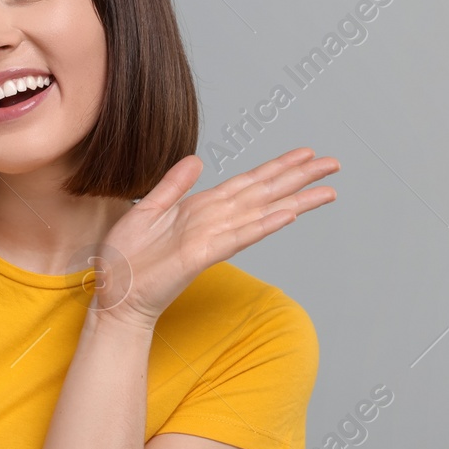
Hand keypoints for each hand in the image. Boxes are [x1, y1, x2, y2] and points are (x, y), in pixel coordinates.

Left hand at [90, 148, 337, 330]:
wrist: (115, 295)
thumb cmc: (128, 260)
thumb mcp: (147, 210)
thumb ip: (173, 185)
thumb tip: (197, 159)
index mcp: (201, 209)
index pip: (247, 183)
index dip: (276, 167)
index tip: (305, 153)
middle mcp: (213, 221)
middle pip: (263, 194)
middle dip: (298, 179)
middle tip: (333, 163)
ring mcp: (211, 238)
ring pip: (260, 213)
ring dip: (294, 200)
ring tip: (327, 190)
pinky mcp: (201, 255)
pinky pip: (238, 236)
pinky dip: (263, 225)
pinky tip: (288, 215)